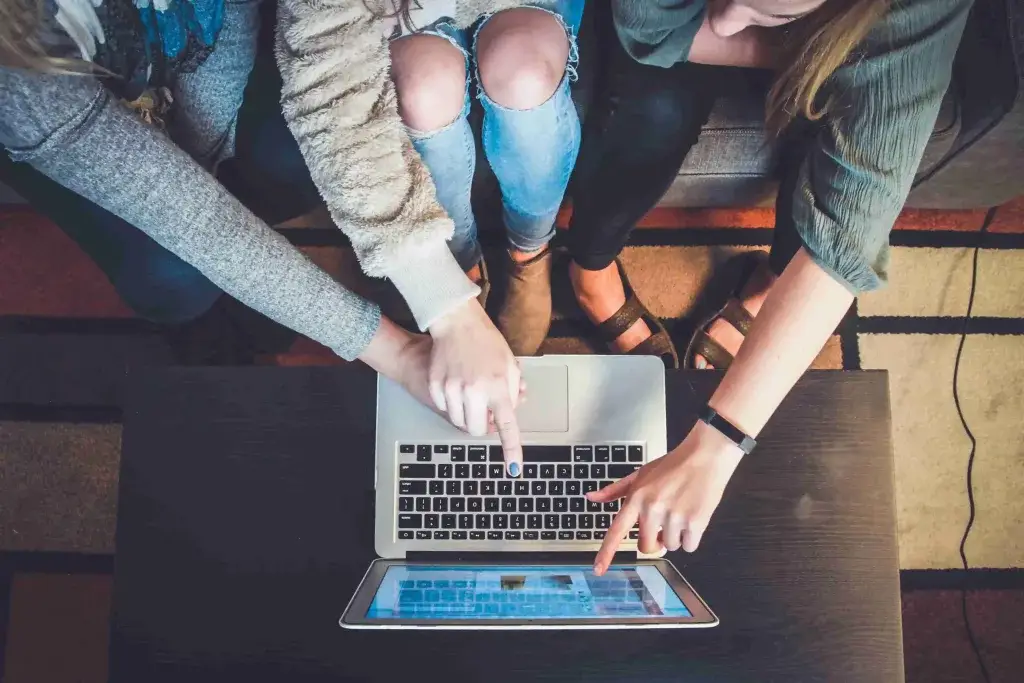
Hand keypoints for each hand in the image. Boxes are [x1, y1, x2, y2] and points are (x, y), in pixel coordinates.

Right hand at [428, 299, 523, 474]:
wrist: (456, 323)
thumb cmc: (486, 342)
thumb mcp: (510, 365)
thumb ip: (513, 392)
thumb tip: (510, 413)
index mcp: (498, 387)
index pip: (507, 426)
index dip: (512, 450)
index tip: (514, 469)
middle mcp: (474, 391)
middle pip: (476, 430)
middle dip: (481, 425)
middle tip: (485, 409)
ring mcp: (452, 389)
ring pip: (458, 422)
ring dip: (466, 414)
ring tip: (471, 392)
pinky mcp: (436, 386)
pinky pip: (444, 408)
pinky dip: (451, 403)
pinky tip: (456, 384)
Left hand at [588, 421, 743, 573]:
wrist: (705, 456)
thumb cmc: (673, 465)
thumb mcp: (640, 474)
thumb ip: (615, 490)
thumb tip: (592, 497)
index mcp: (636, 498)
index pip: (617, 530)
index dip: (606, 552)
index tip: (598, 569)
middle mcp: (652, 509)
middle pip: (646, 547)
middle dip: (655, 541)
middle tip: (663, 524)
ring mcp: (673, 516)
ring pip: (670, 547)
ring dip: (675, 536)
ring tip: (680, 513)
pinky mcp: (695, 522)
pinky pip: (689, 547)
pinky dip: (692, 538)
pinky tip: (693, 517)